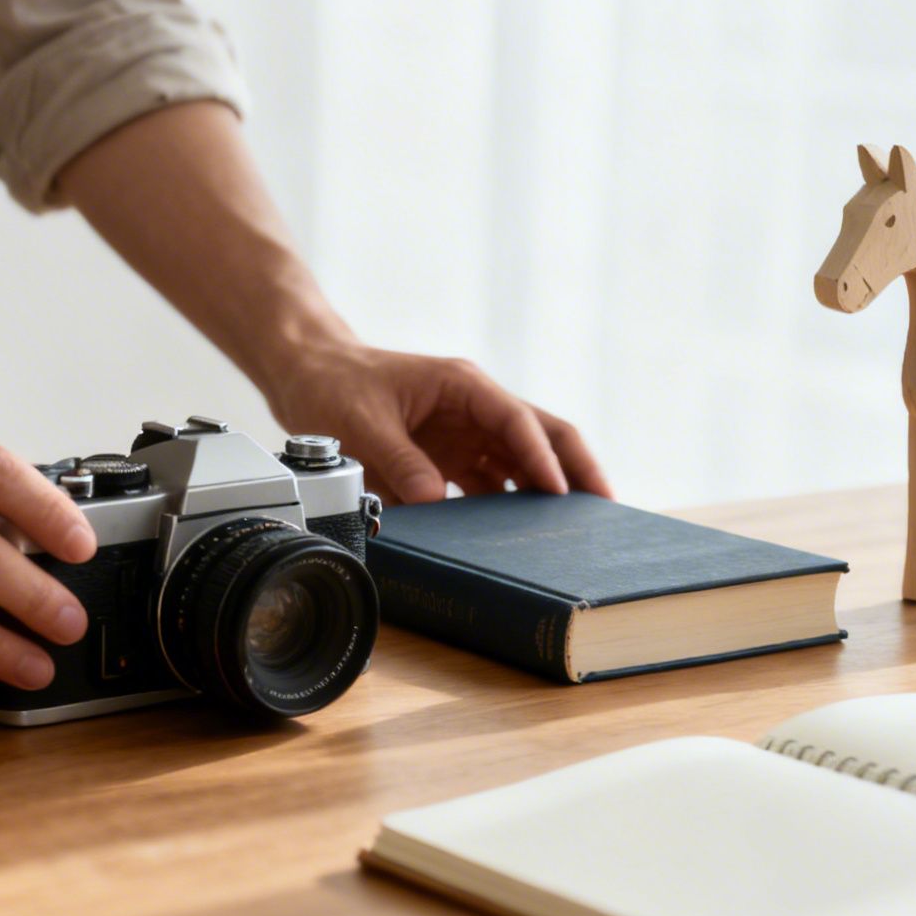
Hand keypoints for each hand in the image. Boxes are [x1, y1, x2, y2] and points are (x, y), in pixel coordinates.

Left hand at [264, 342, 612, 504]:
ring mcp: (467, 435)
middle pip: (541, 436)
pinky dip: (508, 510)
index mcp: (462, 386)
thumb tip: (434, 502)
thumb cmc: (335, 383)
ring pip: (523, 464)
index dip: (540, 455)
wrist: (309, 375)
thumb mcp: (362, 422)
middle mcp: (475, 409)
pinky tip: (520, 540)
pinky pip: (491, 485)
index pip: (515, 419)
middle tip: (606, 506)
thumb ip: (398, 461)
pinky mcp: (453, 459)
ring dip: (547, 495)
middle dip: (576, 468)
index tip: (558, 490)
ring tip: (573, 533)